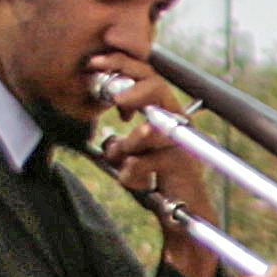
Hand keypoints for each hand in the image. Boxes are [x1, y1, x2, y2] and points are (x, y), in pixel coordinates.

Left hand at [94, 69, 212, 219]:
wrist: (183, 213)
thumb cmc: (156, 181)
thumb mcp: (131, 157)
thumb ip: (121, 142)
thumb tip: (107, 139)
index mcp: (163, 114)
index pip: (145, 76)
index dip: (120, 64)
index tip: (94, 63)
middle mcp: (176, 122)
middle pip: (156, 87)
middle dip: (131, 88)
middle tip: (115, 101)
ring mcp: (181, 141)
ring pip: (146, 129)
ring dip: (127, 146)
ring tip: (123, 160)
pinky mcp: (181, 164)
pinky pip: (144, 162)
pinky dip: (130, 174)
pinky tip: (133, 181)